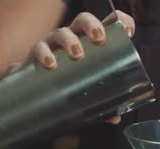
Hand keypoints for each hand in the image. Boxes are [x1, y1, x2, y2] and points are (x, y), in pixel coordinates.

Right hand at [9, 10, 135, 124]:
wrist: (31, 90)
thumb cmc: (65, 85)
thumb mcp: (86, 91)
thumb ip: (101, 104)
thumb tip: (115, 117)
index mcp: (89, 43)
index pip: (106, 24)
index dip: (120, 22)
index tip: (129, 31)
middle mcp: (72, 39)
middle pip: (83, 21)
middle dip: (92, 26)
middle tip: (99, 39)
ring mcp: (53, 45)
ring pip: (61, 33)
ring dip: (70, 41)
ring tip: (77, 55)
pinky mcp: (35, 56)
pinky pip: (38, 49)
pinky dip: (44, 54)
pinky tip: (50, 64)